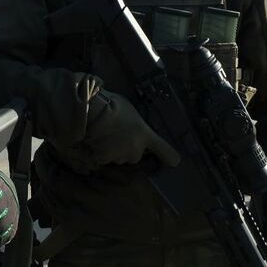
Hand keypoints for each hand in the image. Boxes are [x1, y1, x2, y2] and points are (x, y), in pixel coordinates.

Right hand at [57, 89, 179, 171]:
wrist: (93, 113)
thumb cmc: (113, 105)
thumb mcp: (131, 111)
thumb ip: (135, 123)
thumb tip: (131, 125)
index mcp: (145, 135)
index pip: (165, 150)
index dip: (169, 156)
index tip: (174, 161)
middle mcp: (136, 150)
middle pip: (135, 155)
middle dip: (128, 148)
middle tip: (117, 134)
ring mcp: (120, 156)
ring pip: (119, 158)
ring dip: (113, 150)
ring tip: (103, 135)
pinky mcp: (104, 160)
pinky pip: (103, 159)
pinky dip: (98, 153)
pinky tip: (93, 141)